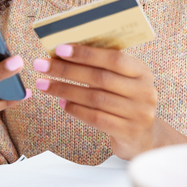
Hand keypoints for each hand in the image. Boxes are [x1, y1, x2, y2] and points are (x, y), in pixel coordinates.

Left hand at [33, 44, 186, 158]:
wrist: (144, 137)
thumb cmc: (125, 101)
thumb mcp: (122, 81)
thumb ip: (102, 67)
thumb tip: (64, 53)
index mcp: (142, 72)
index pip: (113, 58)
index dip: (85, 54)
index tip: (59, 49)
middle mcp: (144, 91)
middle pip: (100, 78)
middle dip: (66, 70)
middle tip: (41, 66)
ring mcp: (138, 113)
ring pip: (94, 98)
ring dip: (65, 90)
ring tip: (44, 85)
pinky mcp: (128, 132)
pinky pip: (96, 118)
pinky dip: (75, 109)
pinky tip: (61, 103)